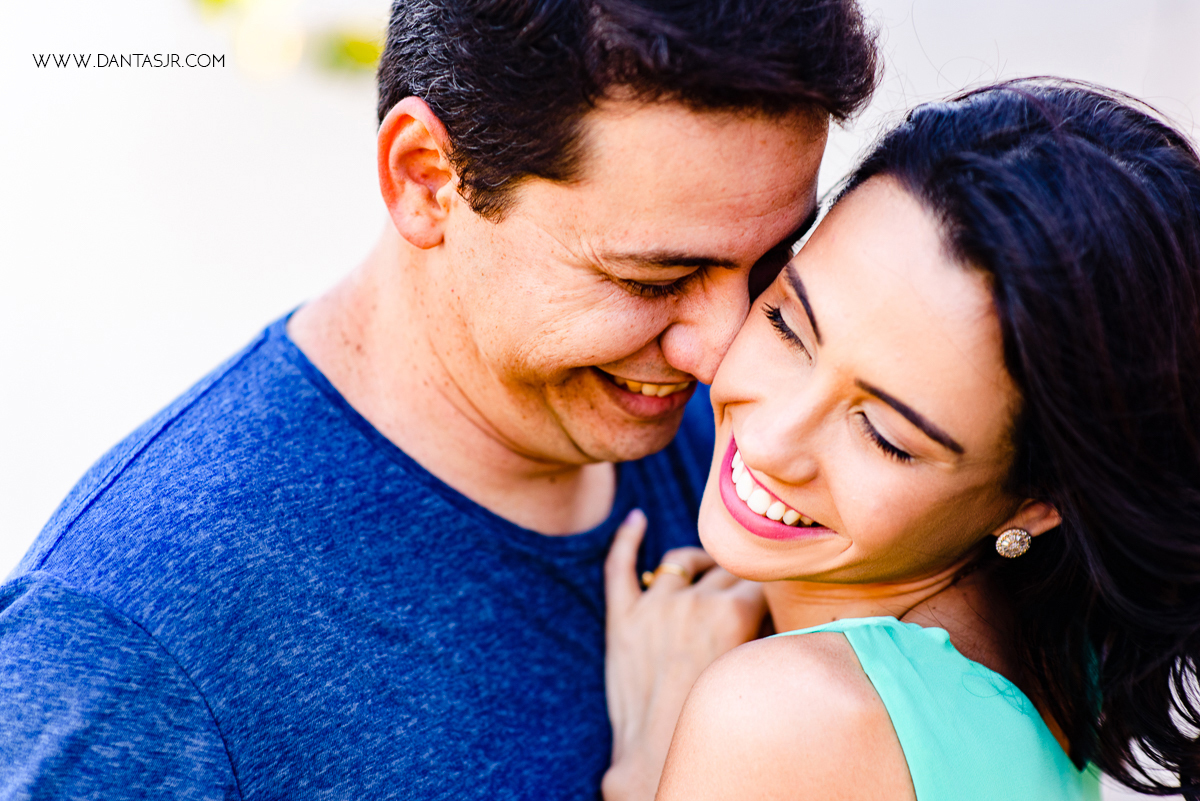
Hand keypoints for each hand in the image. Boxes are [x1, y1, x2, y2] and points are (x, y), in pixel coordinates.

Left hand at [602, 510, 766, 800]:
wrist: (657, 759)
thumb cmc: (714, 724)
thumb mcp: (756, 673)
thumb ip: (771, 636)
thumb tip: (789, 614)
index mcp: (734, 612)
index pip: (760, 580)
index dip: (768, 588)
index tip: (774, 595)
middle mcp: (694, 600)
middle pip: (724, 568)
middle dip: (737, 576)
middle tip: (744, 590)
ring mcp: (654, 605)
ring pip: (681, 560)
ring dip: (697, 561)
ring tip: (705, 569)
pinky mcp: (621, 618)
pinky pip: (620, 564)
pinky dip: (626, 538)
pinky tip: (635, 520)